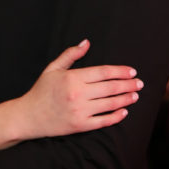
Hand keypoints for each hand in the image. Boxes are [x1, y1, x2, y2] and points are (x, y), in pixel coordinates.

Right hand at [0, 39, 143, 148]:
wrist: (28, 116)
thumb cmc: (41, 91)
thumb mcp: (52, 69)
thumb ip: (70, 55)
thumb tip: (86, 43)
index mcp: (72, 78)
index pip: (103, 72)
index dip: (120, 71)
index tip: (132, 72)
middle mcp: (77, 94)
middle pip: (111, 88)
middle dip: (128, 85)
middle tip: (139, 83)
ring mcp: (80, 111)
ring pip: (110, 104)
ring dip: (126, 99)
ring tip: (135, 95)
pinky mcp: (80, 126)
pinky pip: (103, 121)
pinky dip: (116, 116)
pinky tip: (124, 112)